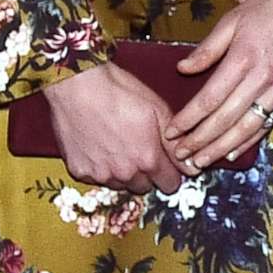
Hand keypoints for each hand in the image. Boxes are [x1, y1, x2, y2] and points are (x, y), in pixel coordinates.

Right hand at [44, 58, 186, 192]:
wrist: (78, 85)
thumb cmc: (120, 92)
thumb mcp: (158, 112)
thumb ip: (176, 146)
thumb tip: (194, 169)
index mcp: (148, 160)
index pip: (169, 185)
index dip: (170, 173)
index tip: (165, 163)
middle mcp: (125, 173)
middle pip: (144, 187)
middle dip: (146, 173)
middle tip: (139, 150)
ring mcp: (99, 174)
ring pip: (120, 184)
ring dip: (123, 173)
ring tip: (118, 146)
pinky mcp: (78, 170)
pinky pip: (96, 179)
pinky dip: (100, 168)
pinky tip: (99, 147)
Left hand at [164, 0, 272, 168]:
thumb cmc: (269, 10)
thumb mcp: (232, 21)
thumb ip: (207, 49)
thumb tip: (182, 69)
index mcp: (243, 59)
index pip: (209, 99)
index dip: (188, 120)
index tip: (171, 132)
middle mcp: (262, 79)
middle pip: (225, 119)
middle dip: (200, 140)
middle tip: (180, 155)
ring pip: (246, 128)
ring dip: (221, 148)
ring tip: (201, 161)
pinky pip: (268, 123)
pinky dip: (249, 140)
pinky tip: (232, 152)